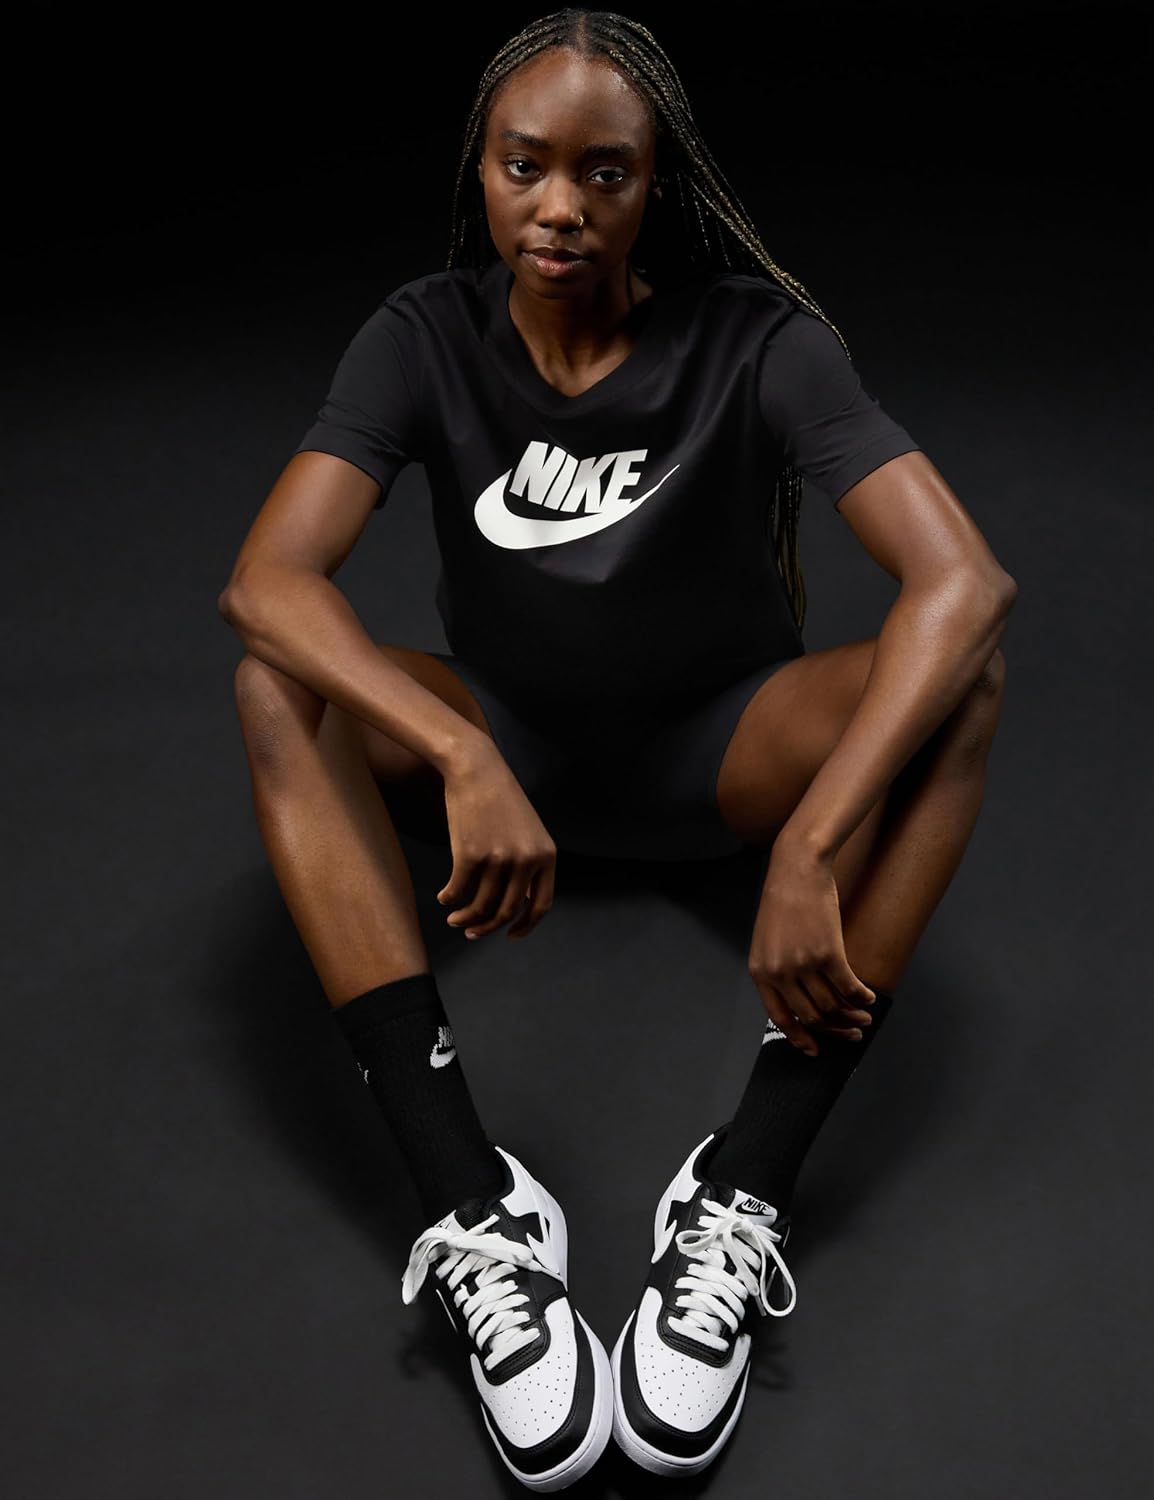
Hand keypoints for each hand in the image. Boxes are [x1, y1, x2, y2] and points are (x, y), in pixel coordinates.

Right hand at [436, 741, 555, 941]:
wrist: (476, 768)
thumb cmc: (499, 799)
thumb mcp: (527, 830)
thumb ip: (529, 864)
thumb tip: (516, 904)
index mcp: (546, 856)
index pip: (541, 905)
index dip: (525, 926)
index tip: (510, 936)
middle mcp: (526, 860)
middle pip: (507, 910)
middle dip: (487, 928)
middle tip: (471, 933)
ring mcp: (498, 858)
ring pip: (481, 905)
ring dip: (464, 919)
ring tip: (454, 920)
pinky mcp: (470, 854)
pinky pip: (458, 890)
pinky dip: (450, 899)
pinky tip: (444, 898)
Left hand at [747, 841, 875, 1055]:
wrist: (797, 868)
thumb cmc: (783, 900)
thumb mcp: (768, 939)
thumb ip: (777, 969)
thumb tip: (798, 999)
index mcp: (761, 972)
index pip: (779, 1017)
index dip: (799, 1037)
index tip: (815, 1049)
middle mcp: (780, 973)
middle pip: (811, 1016)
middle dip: (835, 1030)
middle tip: (852, 1032)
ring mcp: (803, 964)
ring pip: (832, 1006)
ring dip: (852, 1016)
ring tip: (865, 1016)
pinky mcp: (828, 953)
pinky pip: (849, 988)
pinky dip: (862, 997)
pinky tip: (870, 998)